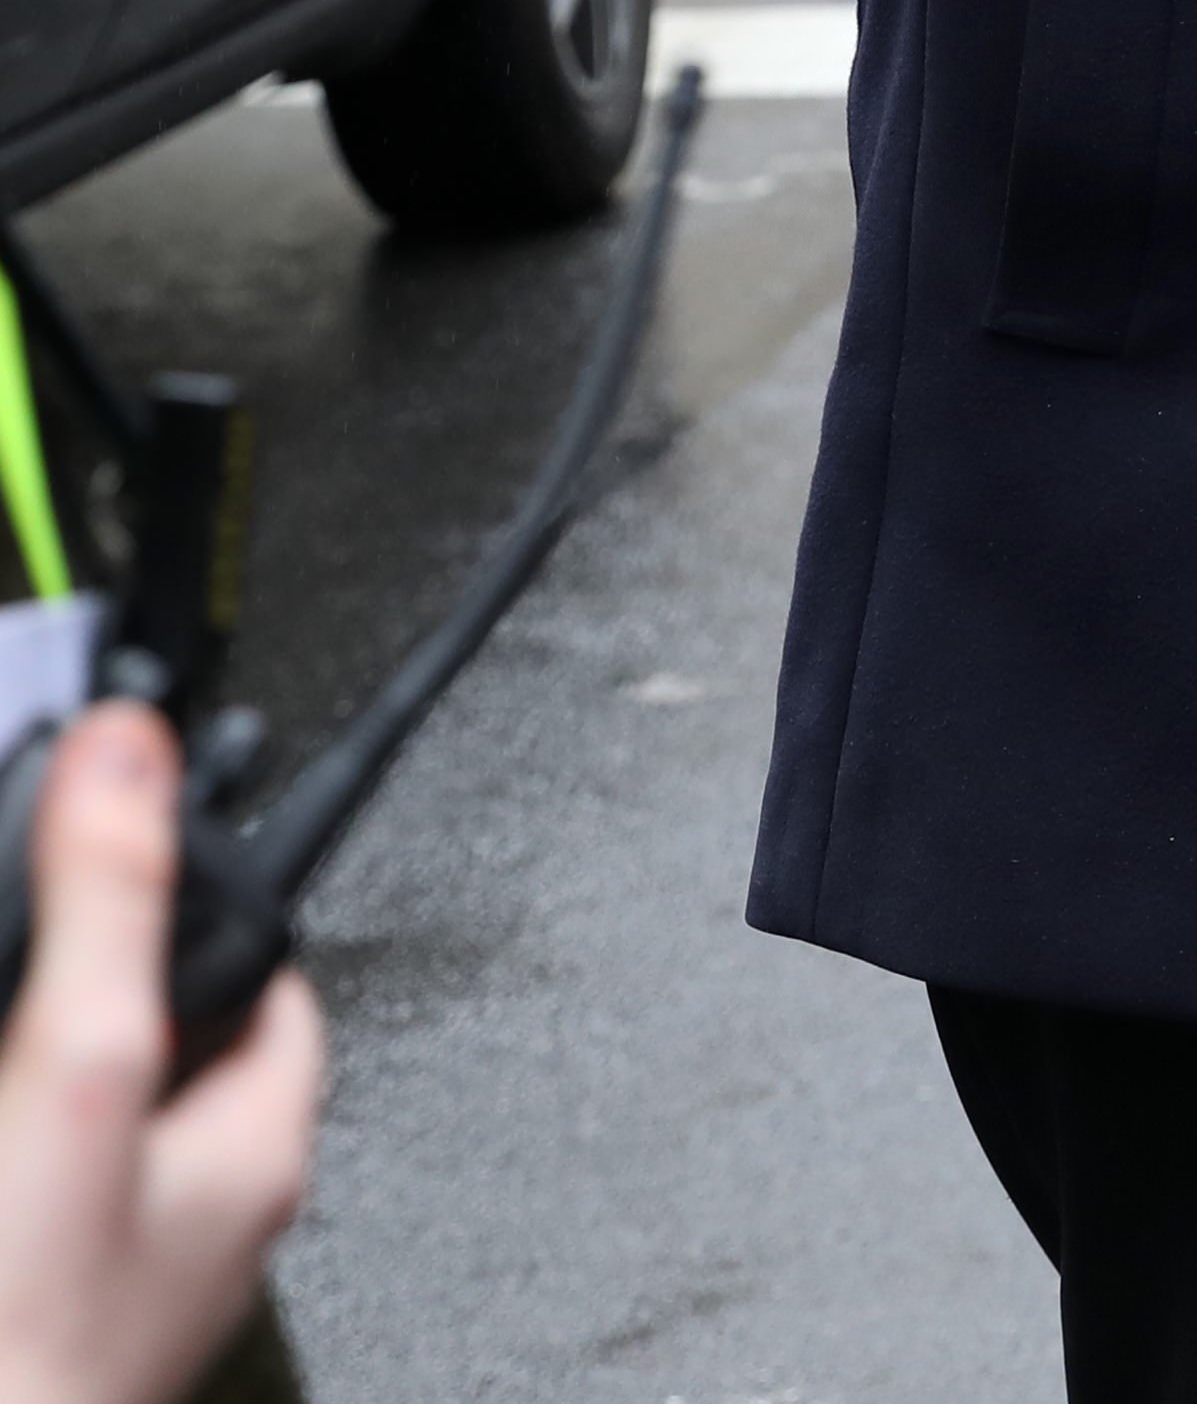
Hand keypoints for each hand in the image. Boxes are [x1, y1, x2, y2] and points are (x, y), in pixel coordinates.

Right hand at [0, 707, 322, 1403]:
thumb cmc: (25, 1350)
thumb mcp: (76, 1073)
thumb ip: (109, 907)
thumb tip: (131, 748)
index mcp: (254, 1148)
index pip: (275, 966)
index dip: (216, 888)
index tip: (161, 827)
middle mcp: (204, 1219)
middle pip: (178, 1034)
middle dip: (110, 970)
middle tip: (50, 910)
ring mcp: (117, 1276)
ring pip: (98, 1116)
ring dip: (52, 1056)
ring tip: (17, 997)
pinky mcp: (44, 1314)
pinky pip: (41, 1190)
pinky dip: (24, 1128)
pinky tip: (3, 1113)